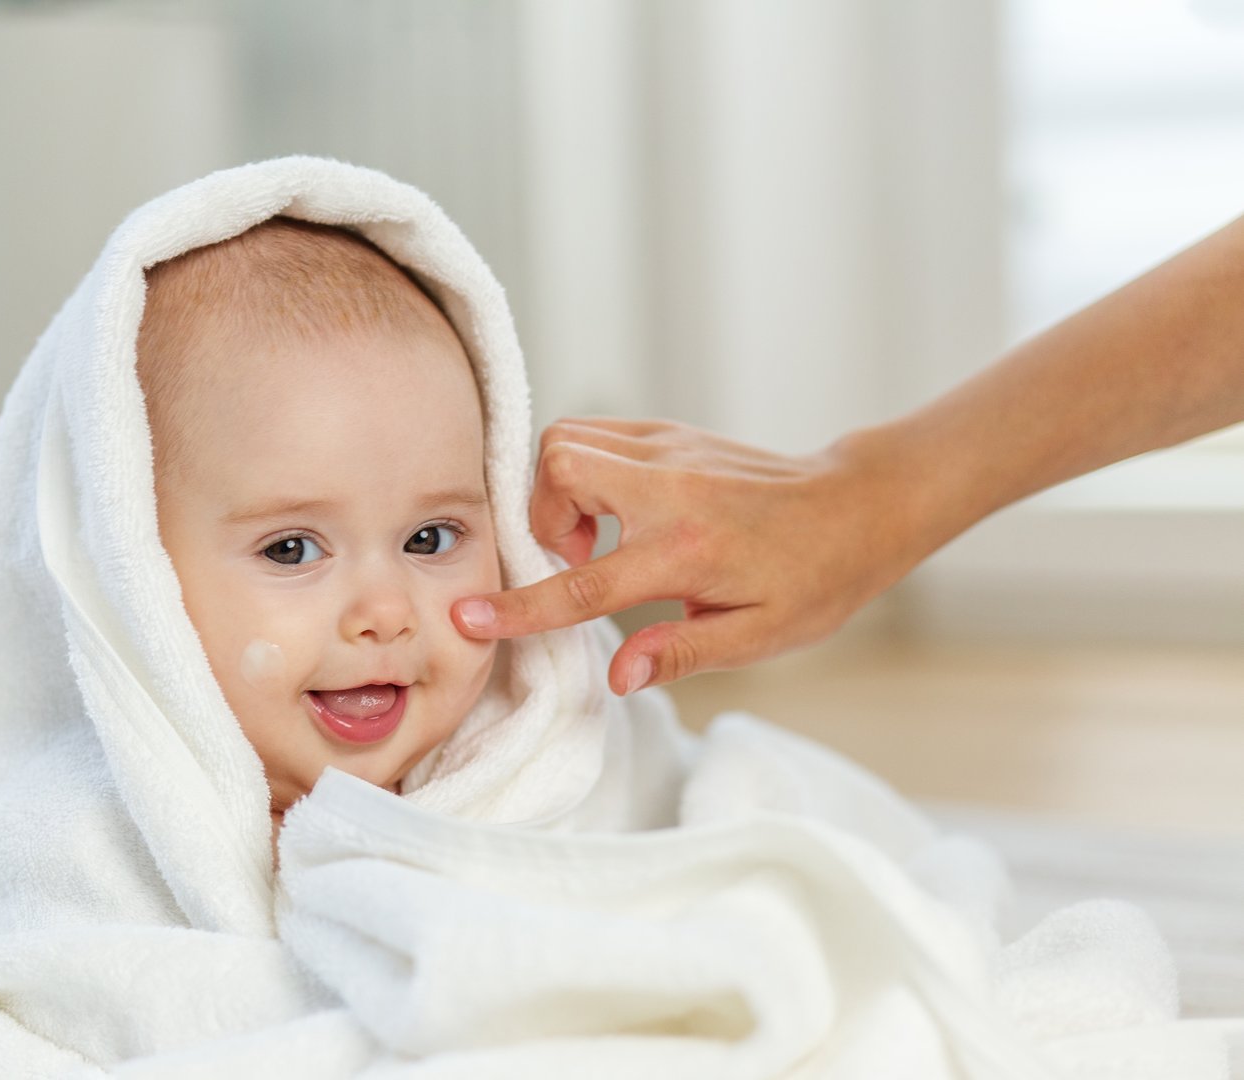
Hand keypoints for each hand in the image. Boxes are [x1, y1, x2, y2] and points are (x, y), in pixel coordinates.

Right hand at [450, 418, 926, 693]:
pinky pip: (594, 433)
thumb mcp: (759, 637)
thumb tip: (618, 676)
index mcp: (689, 551)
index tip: (471, 616)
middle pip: (559, 467)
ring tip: (594, 537)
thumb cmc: (814, 579)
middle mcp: (671, 488)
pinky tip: (613, 511)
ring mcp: (668, 450)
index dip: (522, 606)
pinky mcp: (670, 434)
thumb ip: (680, 652)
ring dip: (557, 490)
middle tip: (575, 558)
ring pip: (567, 438)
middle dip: (540, 515)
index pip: (585, 582)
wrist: (857, 507)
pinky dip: (581, 468)